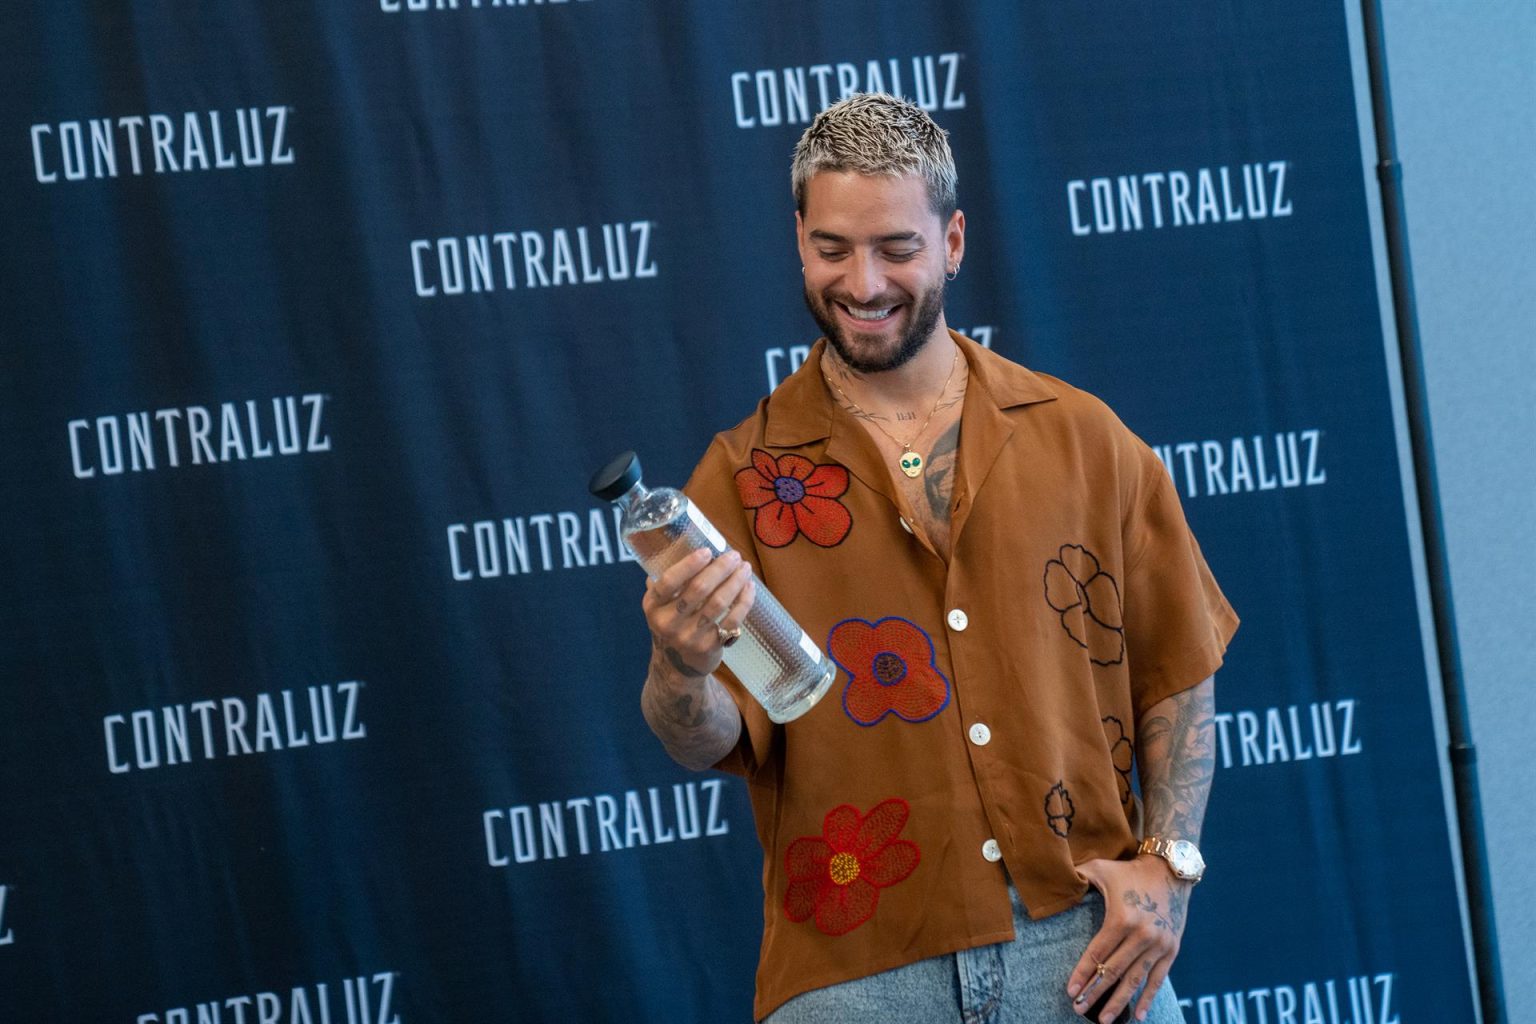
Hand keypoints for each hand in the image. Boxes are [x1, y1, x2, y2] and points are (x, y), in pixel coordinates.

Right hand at [641, 548, 754, 680]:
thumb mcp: (659, 605)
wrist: (676, 665)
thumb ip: (667, 581)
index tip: (707, 551)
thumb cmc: (671, 624)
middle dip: (720, 569)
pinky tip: (749, 587)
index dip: (689, 565)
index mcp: (652, 606)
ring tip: (745, 568)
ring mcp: (689, 637)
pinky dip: (744, 601)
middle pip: (698, 590)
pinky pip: (732, 620)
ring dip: (735, 582)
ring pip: (718, 603)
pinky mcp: (709, 647)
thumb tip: (682, 547)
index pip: (668, 582)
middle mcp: (668, 623)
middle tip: (734, 555)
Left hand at [1067, 856, 1190, 1022]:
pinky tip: (1139, 1015)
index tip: (1071, 991)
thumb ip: (1077, 877)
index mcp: (1121, 918)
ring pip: (1135, 980)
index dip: (1082, 974)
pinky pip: (1158, 979)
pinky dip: (1148, 998)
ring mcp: (1158, 945)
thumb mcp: (1100, 869)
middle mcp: (1141, 935)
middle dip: (1095, 993)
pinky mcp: (1171, 949)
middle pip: (1113, 971)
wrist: (1171, 870)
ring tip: (1104, 1019)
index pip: (1097, 954)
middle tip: (1079, 1009)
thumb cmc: (1129, 870)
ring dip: (1119, 1002)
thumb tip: (1054, 881)